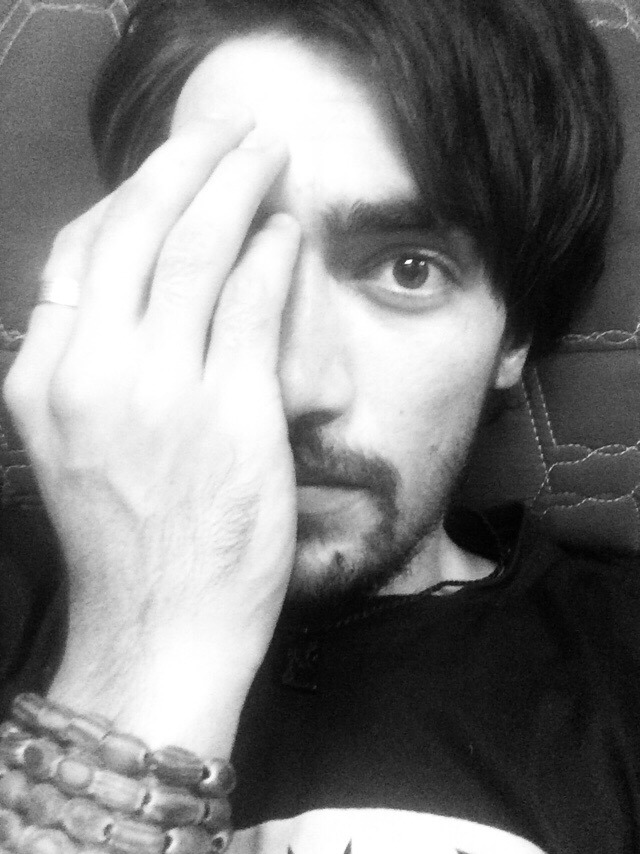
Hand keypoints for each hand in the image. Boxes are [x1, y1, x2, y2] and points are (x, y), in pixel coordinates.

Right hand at [3, 112, 300, 753]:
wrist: (160, 628)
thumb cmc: (130, 540)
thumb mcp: (80, 443)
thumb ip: (99, 364)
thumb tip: (147, 289)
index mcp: (45, 378)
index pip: (80, 252)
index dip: (132, 196)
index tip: (171, 168)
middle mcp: (92, 372)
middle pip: (137, 229)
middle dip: (189, 162)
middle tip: (228, 129)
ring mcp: (160, 390)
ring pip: (198, 250)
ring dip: (237, 187)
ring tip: (266, 154)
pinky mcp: (230, 412)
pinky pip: (251, 303)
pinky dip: (271, 253)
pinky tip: (286, 229)